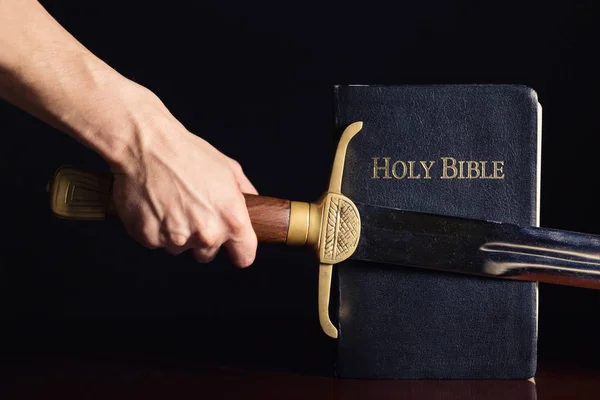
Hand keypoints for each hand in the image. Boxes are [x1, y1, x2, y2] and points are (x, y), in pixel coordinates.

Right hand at [108, 85, 257, 266]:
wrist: (146, 145)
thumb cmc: (188, 154)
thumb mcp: (229, 169)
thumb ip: (246, 193)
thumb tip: (255, 206)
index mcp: (231, 219)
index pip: (244, 257)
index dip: (240, 252)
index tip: (234, 249)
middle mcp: (206, 233)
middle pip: (208, 255)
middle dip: (203, 238)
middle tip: (193, 210)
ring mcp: (176, 238)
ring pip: (180, 248)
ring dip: (178, 232)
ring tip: (171, 202)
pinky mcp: (149, 237)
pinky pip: (156, 242)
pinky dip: (155, 228)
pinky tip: (155, 205)